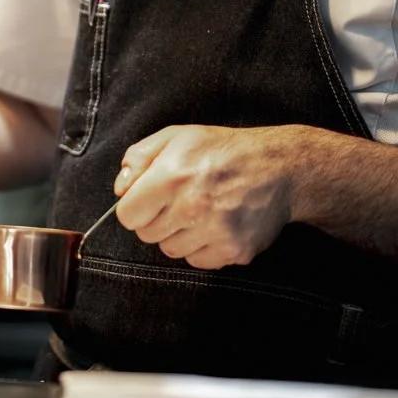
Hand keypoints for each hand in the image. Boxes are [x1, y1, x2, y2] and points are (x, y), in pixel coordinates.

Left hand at [112, 124, 305, 269]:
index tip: (148, 200)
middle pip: (147, 235)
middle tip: (178, 201)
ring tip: (199, 211)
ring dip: (179, 234)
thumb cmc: (221, 150)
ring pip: (171, 250)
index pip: (128, 215)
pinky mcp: (234, 250)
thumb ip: (138, 158)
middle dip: (156, 219)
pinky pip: (198, 261)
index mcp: (171, 176)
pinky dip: (202, 247)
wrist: (277, 167)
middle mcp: (192, 206)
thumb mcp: (175, 137)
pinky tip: (215, 224)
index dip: (134, 207)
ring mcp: (215, 232)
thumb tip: (120, 190)